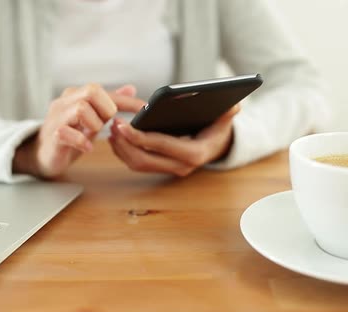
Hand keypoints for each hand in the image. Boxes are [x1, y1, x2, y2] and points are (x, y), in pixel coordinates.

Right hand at [13, 83, 144, 178]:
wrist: (43, 155)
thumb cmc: (69, 135)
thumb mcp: (93, 118)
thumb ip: (109, 103)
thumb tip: (131, 89)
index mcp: (76, 96)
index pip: (104, 90)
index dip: (127, 101)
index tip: (145, 110)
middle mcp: (65, 102)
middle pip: (91, 91)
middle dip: (106, 109)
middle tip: (107, 123)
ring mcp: (56, 118)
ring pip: (81, 108)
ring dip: (95, 124)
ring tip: (93, 134)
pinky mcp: (52, 136)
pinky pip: (67, 132)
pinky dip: (82, 141)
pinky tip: (87, 147)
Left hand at [108, 104, 239, 176]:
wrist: (218, 145)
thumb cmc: (218, 127)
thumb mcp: (225, 119)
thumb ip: (228, 113)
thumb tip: (234, 107)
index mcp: (194, 154)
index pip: (162, 146)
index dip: (141, 136)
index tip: (124, 125)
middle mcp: (181, 167)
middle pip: (145, 160)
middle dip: (125, 144)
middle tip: (113, 125)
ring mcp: (170, 169)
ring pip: (138, 164)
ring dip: (121, 149)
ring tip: (112, 130)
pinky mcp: (161, 167)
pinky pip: (138, 163)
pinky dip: (124, 152)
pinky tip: (116, 137)